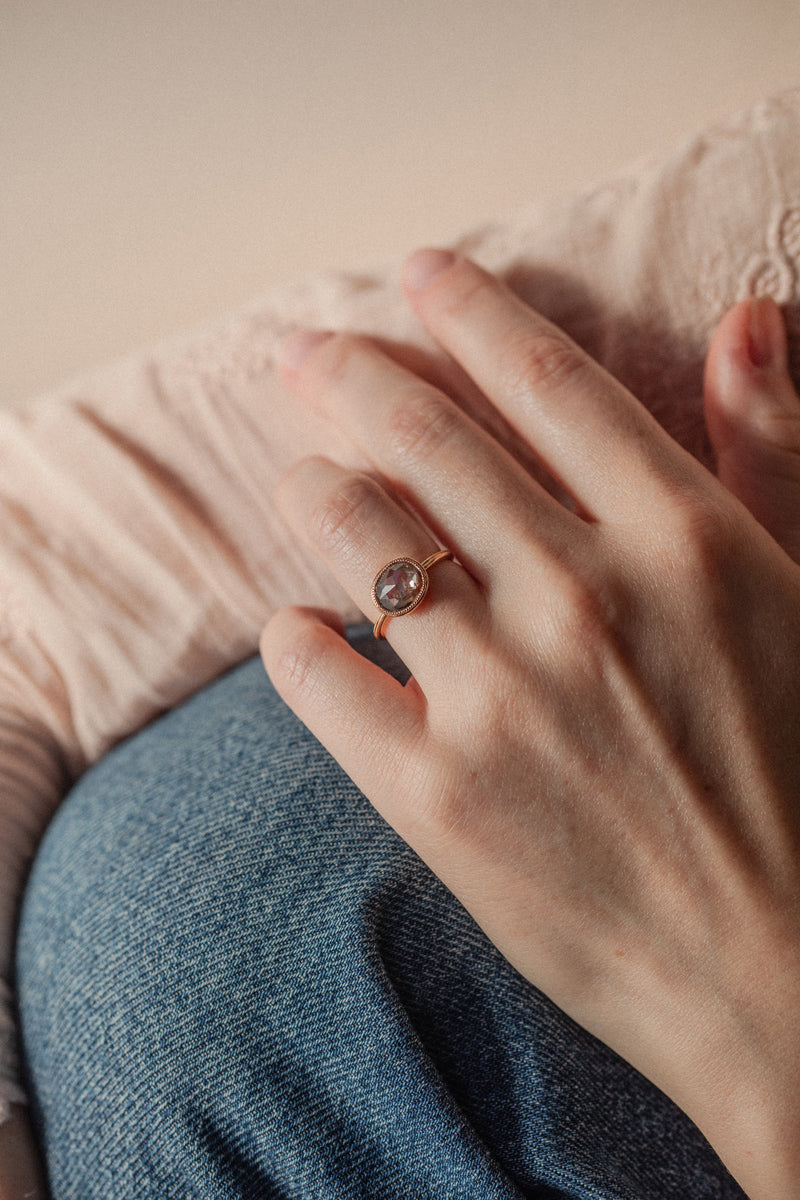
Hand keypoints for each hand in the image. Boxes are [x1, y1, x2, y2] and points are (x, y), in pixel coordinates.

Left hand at [261, 251, 799, 1198]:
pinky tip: (297, 630)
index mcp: (684, 541)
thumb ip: (773, 453)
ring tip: (298, 478)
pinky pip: (322, 679)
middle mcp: (583, 598)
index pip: (547, 384)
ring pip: (360, 542)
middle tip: (300, 353)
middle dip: (352, 377)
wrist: (787, 979)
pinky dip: (296, 640)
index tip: (416, 274)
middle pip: (428, 442)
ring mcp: (500, 696)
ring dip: (314, 493)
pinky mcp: (436, 794)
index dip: (470, 313)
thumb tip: (747, 317)